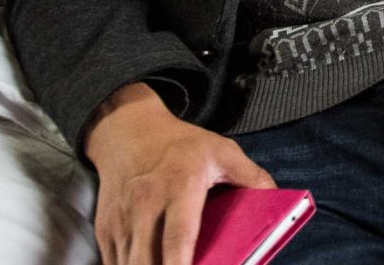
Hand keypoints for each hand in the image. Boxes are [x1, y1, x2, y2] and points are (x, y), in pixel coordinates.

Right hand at [84, 82, 276, 264]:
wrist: (127, 131)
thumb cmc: (179, 145)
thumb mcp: (222, 151)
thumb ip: (251, 176)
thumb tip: (276, 199)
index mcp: (179, 187)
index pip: (179, 237)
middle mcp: (145, 206)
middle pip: (147, 261)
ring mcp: (122, 221)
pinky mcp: (106, 230)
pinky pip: (113, 263)